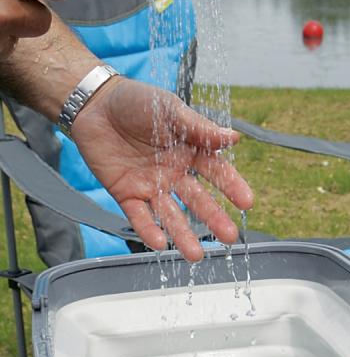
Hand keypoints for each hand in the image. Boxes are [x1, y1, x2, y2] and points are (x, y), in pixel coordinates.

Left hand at [71, 77, 253, 261]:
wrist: (94, 103)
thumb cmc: (136, 101)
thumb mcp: (170, 108)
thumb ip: (198, 127)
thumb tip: (233, 137)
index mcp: (189, 150)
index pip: (216, 172)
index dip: (232, 186)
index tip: (247, 202)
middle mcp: (174, 172)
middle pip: (197, 199)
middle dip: (213, 218)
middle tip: (229, 237)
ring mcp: (150, 185)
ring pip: (170, 214)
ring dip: (182, 234)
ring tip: (196, 255)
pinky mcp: (126, 193)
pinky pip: (139, 215)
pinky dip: (148, 229)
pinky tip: (160, 243)